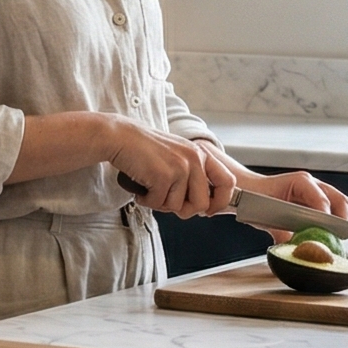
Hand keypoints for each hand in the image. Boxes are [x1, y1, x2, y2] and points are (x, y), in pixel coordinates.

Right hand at [108, 124, 237, 219]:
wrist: (120, 137)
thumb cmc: (144, 149)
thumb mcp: (177, 155)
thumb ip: (192, 175)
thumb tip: (202, 205)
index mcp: (200, 154)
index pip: (228, 182)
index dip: (220, 202)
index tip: (208, 210)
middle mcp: (194, 159)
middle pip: (202, 204)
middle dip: (183, 210)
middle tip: (167, 200)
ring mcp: (180, 167)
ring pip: (178, 207)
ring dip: (161, 203)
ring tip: (150, 187)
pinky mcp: (163, 176)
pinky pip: (159, 203)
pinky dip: (147, 200)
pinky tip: (141, 187)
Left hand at [223, 164, 347, 240]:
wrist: (248, 193)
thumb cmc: (255, 200)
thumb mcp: (265, 217)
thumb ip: (281, 234)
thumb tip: (295, 250)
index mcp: (301, 182)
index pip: (322, 200)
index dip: (327, 218)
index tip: (329, 234)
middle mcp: (313, 186)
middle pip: (340, 201)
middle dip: (344, 221)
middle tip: (341, 240)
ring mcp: (317, 193)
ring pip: (341, 206)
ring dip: (343, 224)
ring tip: (339, 242)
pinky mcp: (317, 203)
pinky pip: (334, 213)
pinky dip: (336, 226)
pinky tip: (332, 240)